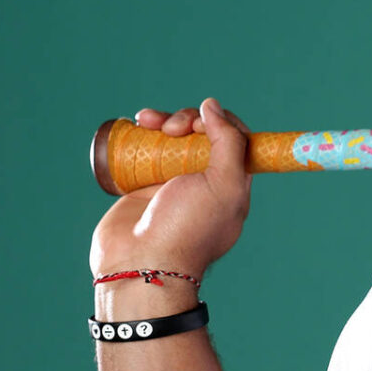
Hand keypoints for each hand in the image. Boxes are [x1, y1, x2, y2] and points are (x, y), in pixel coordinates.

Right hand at [90, 98, 252, 277]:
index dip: (220, 122)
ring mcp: (171, 183)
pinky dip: (142, 133)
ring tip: (147, 120)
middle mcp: (203, 182)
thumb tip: (213, 106)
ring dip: (162, 120)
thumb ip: (228, 143)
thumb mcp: (224, 185)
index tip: (203, 121)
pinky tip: (136, 124)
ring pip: (171, 138)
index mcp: (231, 184)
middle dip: (187, 120)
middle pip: (201, 134)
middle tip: (173, 129)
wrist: (140, 264)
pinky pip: (145, 150)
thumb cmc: (187, 229)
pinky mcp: (142, 185)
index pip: (235, 140)